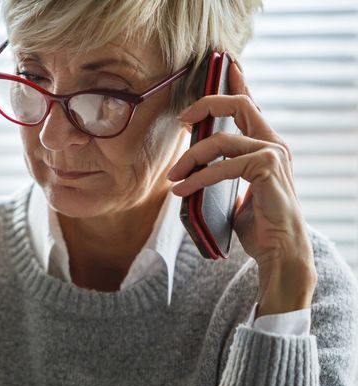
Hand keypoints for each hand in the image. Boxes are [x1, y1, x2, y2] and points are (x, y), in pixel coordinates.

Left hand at [167, 61, 316, 317]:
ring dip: (190, 158)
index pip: (251, 106)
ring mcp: (274, 154)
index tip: (225, 66)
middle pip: (240, 105)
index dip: (238, 83)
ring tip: (173, 177)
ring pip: (221, 140)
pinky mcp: (267, 169)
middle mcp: (273, 144)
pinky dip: (198, 178)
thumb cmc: (258, 224)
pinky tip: (181, 190)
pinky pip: (223, 166)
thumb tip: (193, 166)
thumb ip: (223, 171)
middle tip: (181, 120)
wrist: (279, 251)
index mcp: (267, 146)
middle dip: (207, 104)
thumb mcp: (236, 192)